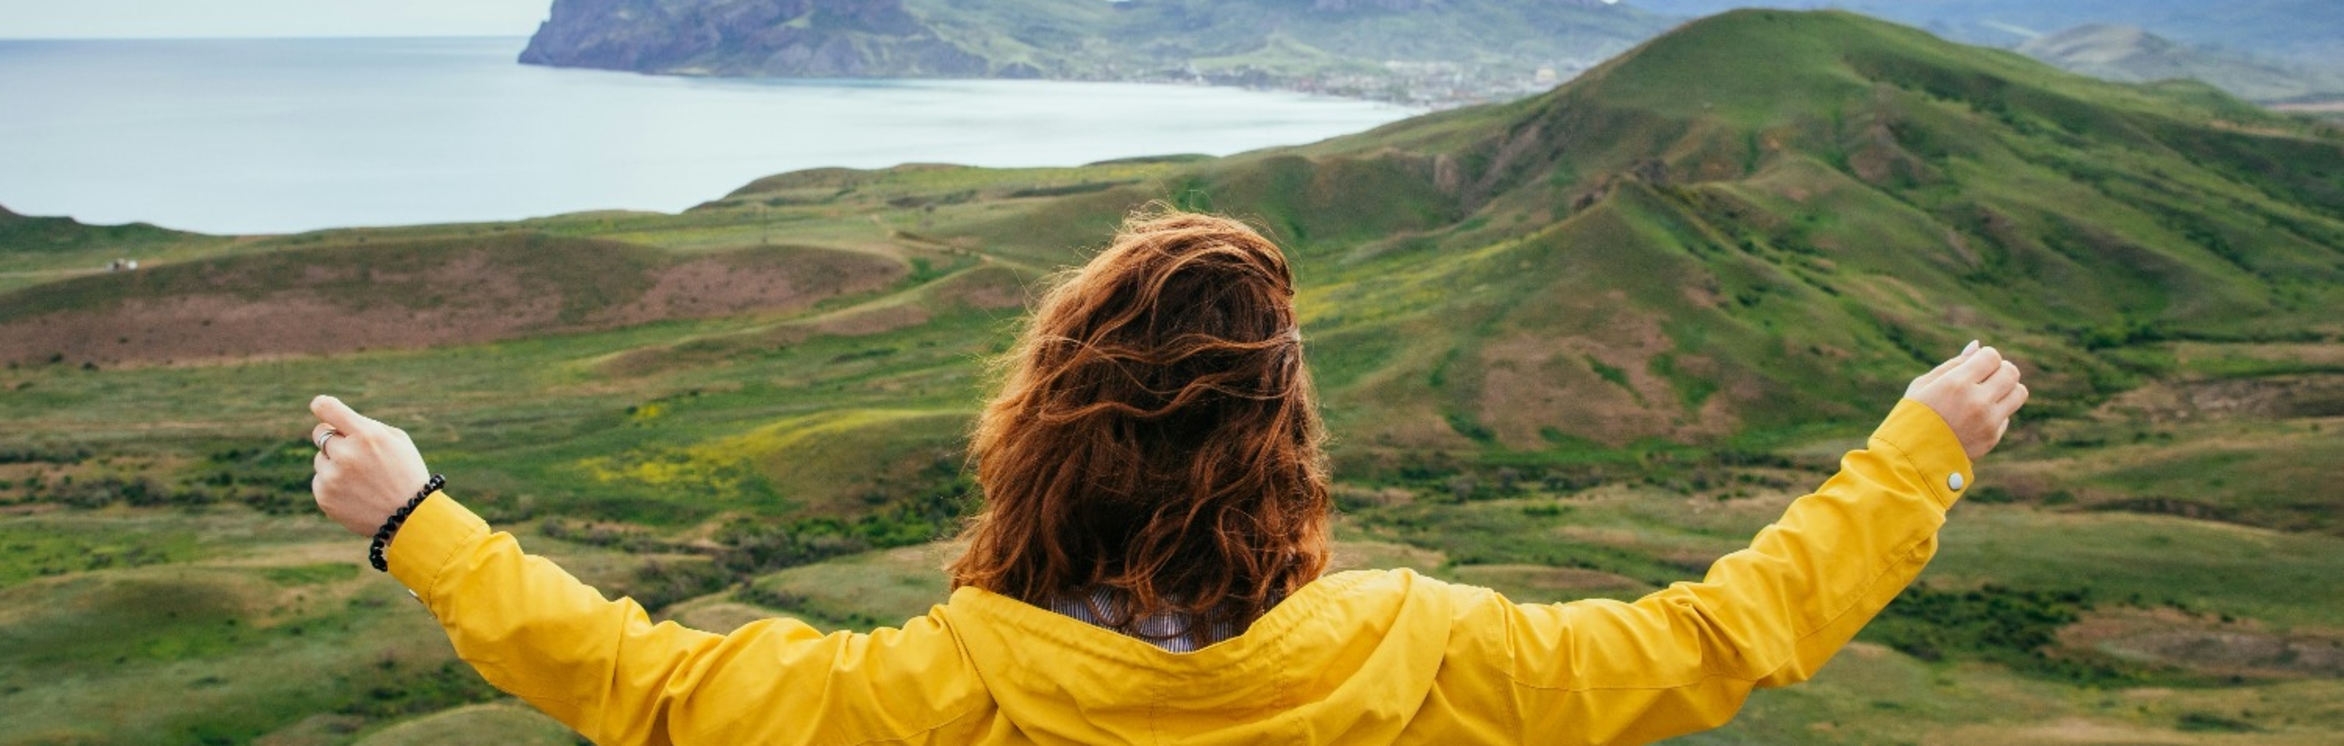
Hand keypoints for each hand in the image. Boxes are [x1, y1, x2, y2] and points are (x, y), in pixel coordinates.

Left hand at [308, 395, 432, 536]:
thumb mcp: (398, 441)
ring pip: (320, 459)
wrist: (410, 518)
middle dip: (334, 439)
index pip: (327, 408)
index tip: (320, 407)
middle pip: (320, 433)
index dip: (322, 405)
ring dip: (334, 464)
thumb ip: (366, 426)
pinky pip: (320, 480)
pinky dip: (333, 484)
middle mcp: (346, 454)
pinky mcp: (324, 496)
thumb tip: (335, 423)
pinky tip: (355, 493)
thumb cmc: (406, 474)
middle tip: (353, 453)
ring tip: (361, 480)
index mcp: (366, 435)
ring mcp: (332, 477)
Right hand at [1903, 340, 2028, 460]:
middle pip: (2011, 372)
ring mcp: (1988, 421)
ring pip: (2019, 393)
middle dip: (2001, 370)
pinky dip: (1996, 413)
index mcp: (1956, 384)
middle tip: (1986, 377)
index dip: (1985, 357)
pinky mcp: (1993, 437)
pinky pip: (2006, 416)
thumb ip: (1953, 364)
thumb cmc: (1913, 416)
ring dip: (2007, 389)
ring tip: (1988, 394)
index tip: (1975, 365)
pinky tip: (1974, 419)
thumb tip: (1977, 346)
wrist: (1911, 459)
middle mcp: (1977, 401)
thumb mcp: (1923, 385)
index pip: (1992, 357)